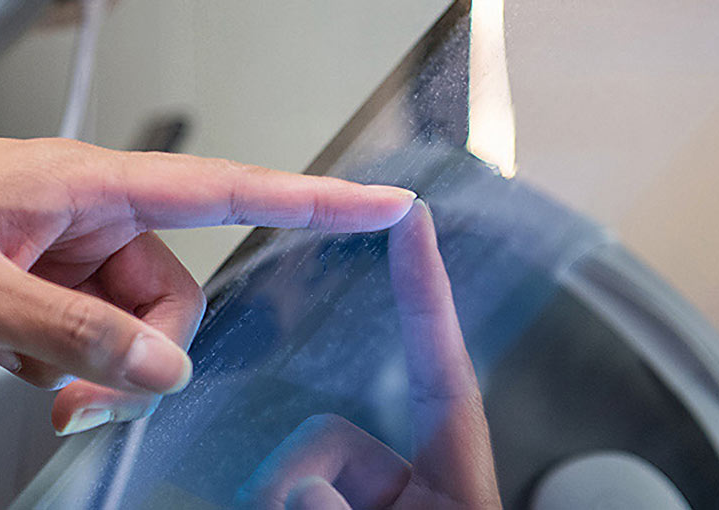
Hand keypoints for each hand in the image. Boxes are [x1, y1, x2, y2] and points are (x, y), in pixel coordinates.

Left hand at [0, 137, 417, 432]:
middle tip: (87, 394)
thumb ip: (71, 333)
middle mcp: (66, 207)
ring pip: (117, 317)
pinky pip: (70, 328)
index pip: (214, 188)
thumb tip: (158, 367)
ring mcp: (37, 245)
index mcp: (71, 182)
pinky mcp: (10, 280)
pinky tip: (14, 371)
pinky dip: (58, 362)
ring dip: (95, 365)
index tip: (380, 207)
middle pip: (165, 283)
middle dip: (145, 348)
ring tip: (38, 389)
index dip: (306, 201)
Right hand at [233, 203, 499, 509]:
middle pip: (327, 429)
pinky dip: (264, 506)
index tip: (413, 218)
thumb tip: (306, 487)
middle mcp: (407, 490)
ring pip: (290, 466)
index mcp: (454, 487)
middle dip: (296, 466)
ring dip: (273, 494)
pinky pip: (268, 490)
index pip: (442, 369)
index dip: (427, 289)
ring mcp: (361, 506)